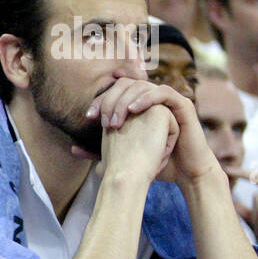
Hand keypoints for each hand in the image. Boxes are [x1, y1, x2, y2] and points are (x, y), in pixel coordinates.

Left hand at [86, 76, 219, 184]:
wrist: (184, 173)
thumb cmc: (155, 164)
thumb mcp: (123, 156)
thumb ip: (100, 151)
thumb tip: (73, 149)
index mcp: (138, 106)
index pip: (115, 92)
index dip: (100, 101)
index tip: (88, 117)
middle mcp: (152, 99)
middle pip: (126, 85)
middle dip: (110, 99)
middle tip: (101, 119)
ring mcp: (168, 100)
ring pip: (142, 86)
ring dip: (125, 100)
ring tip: (115, 119)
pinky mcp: (183, 105)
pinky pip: (163, 92)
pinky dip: (147, 98)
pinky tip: (133, 110)